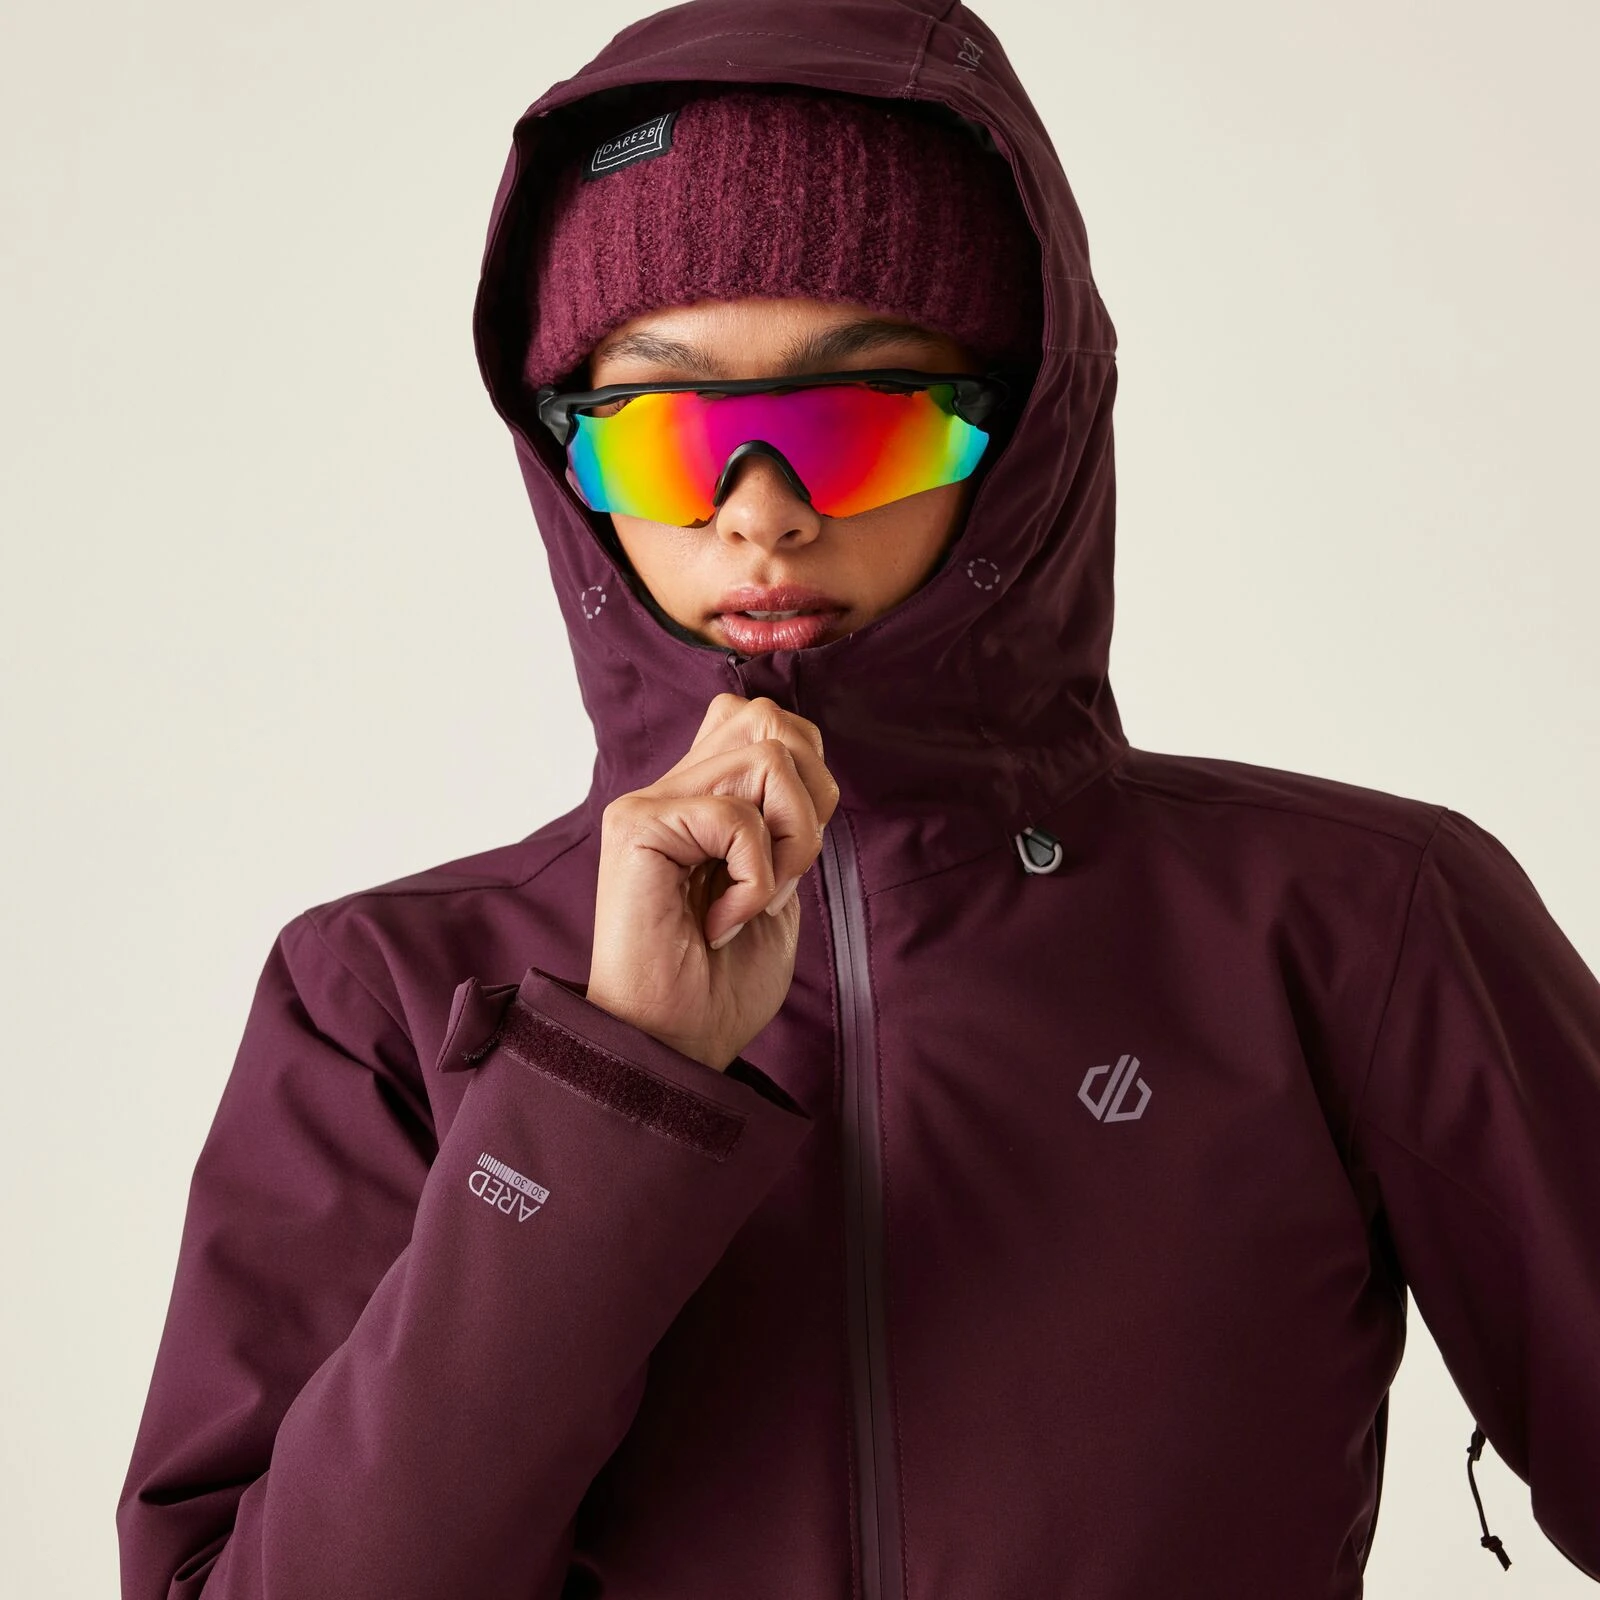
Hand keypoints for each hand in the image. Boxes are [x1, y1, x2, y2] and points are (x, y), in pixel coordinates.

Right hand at [586, 694, 840, 1071]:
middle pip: (772, 720)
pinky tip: (720, 925)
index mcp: (701, 797)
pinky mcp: (636, 826)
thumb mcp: (778, 886)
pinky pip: (738, 817)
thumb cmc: (722, 985)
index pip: (766, 718)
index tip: (790, 858)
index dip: (809, 773)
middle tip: (781, 875)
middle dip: (811, 800)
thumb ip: (785, 820)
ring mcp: (649, 803)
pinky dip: (754, 881)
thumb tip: (808, 766)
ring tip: (753, 900)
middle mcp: (670, 788)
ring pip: (768, 756)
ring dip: (790, 841)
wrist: (675, 1050)